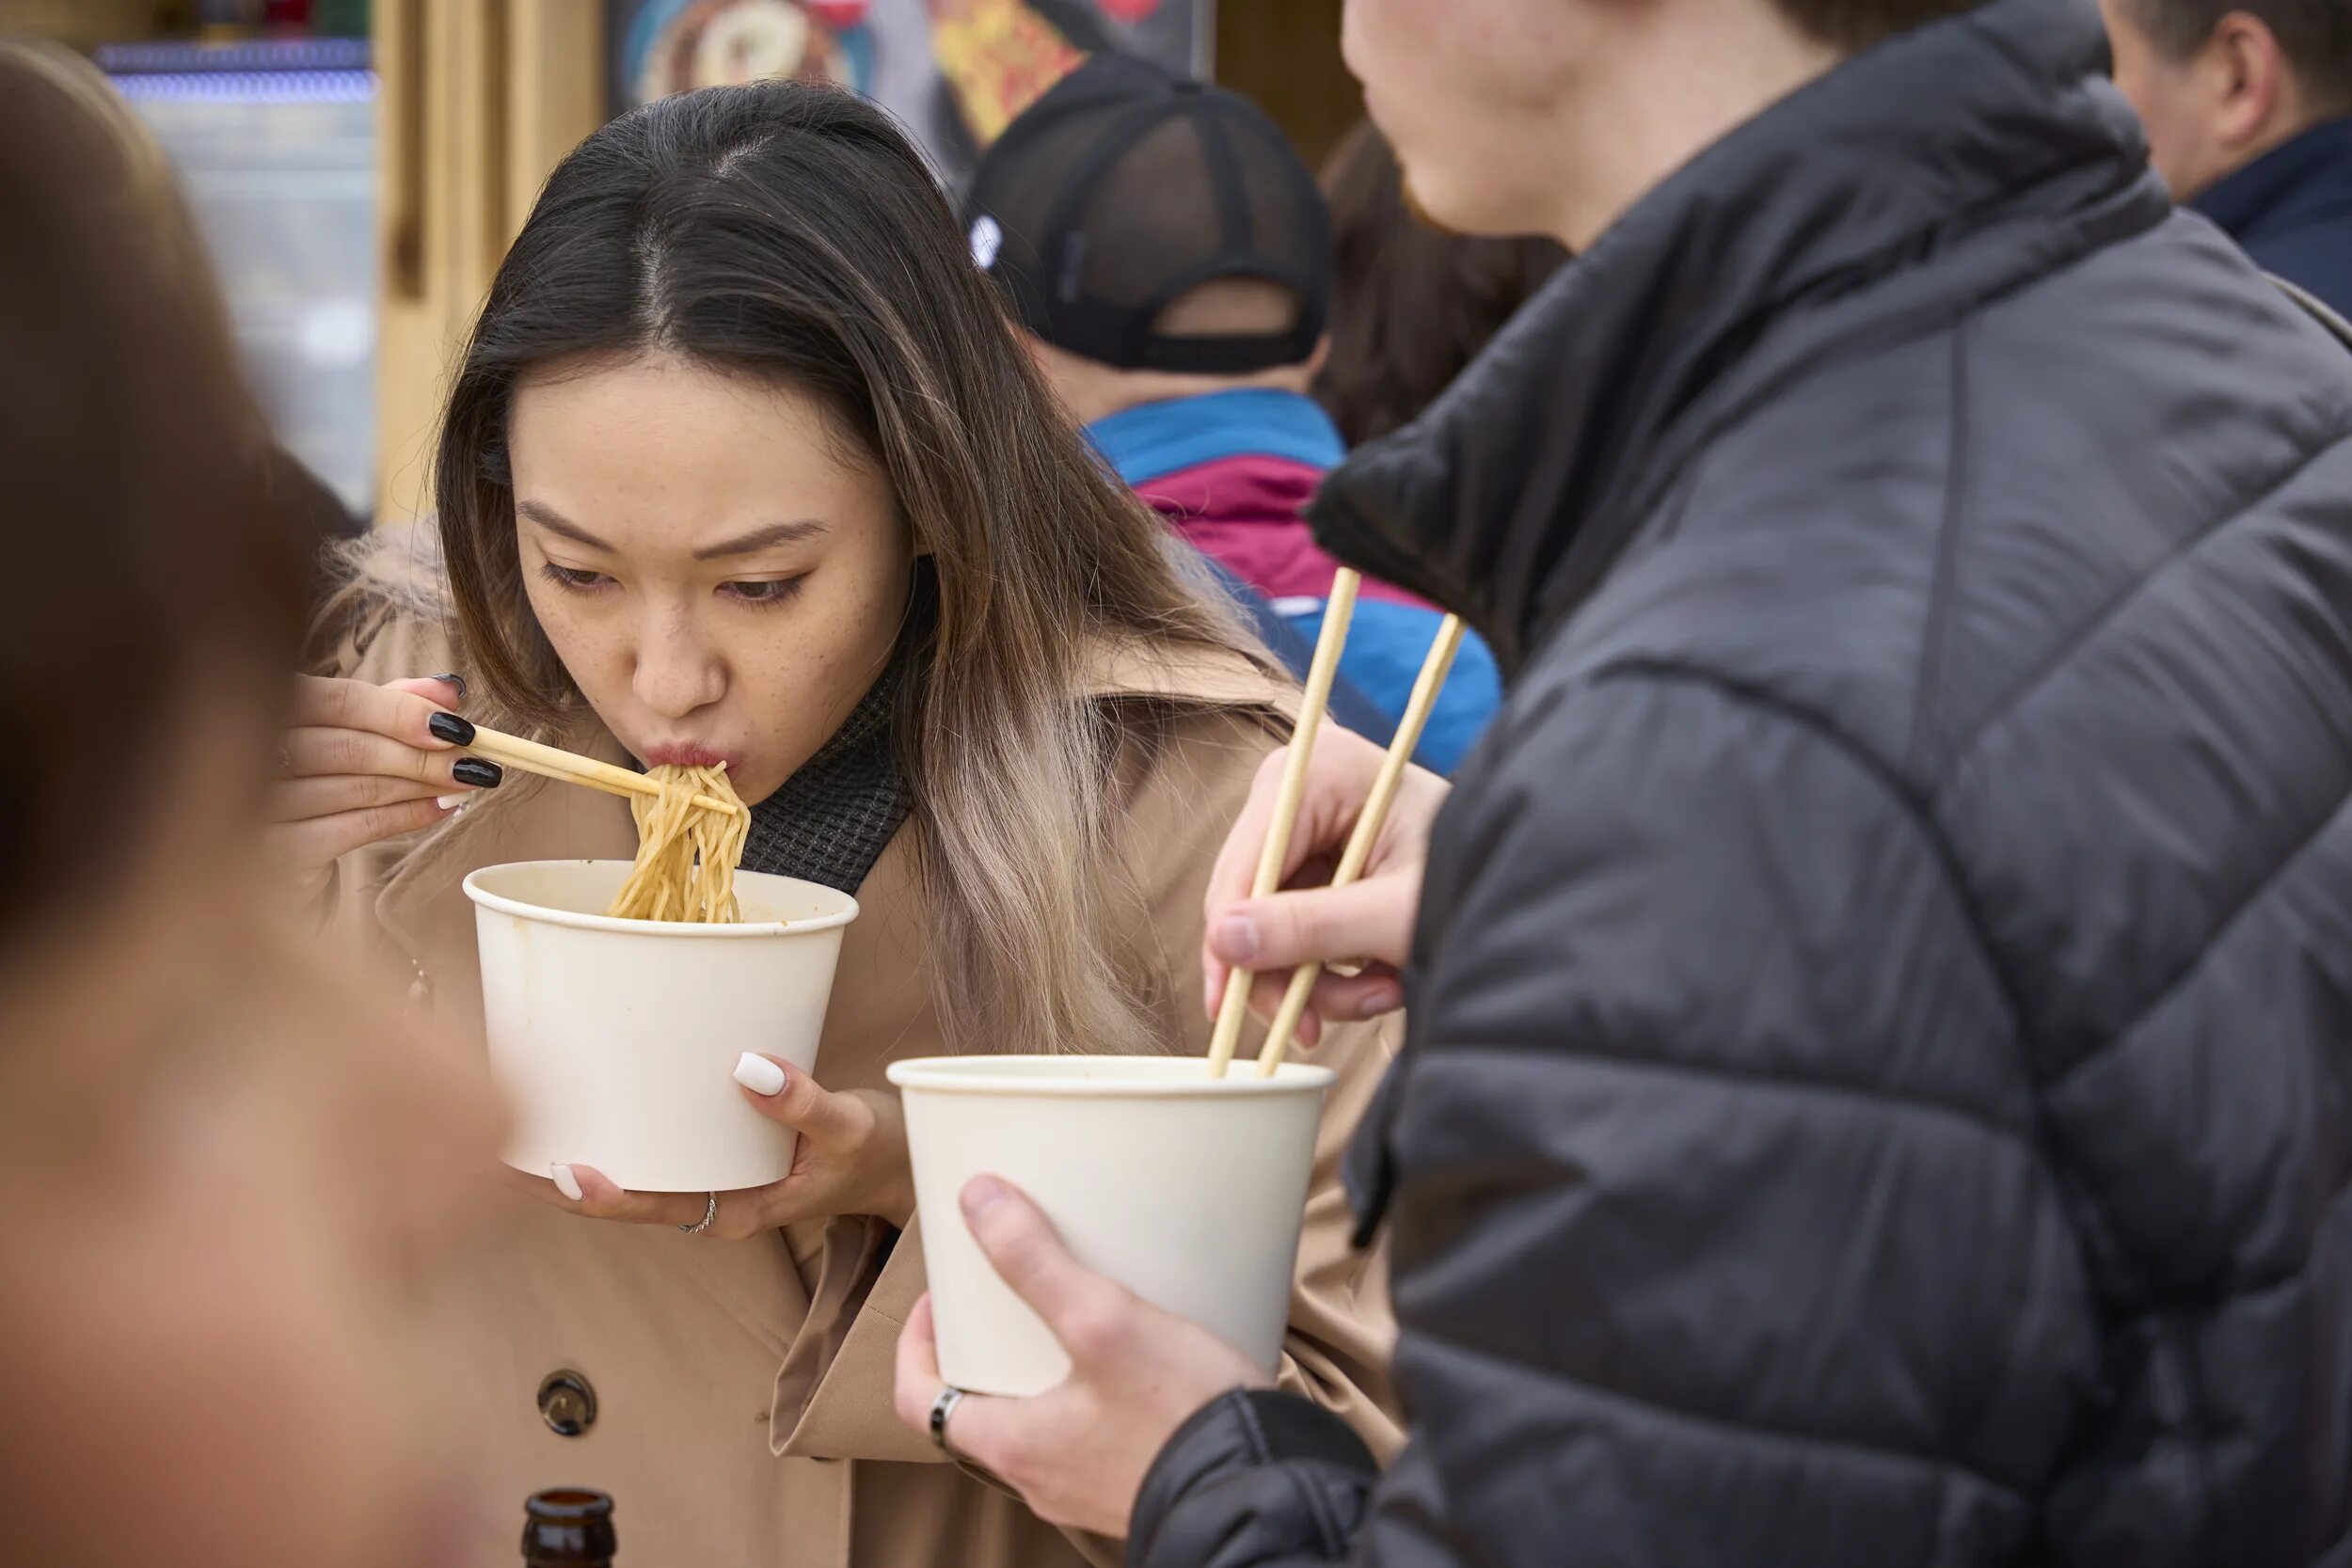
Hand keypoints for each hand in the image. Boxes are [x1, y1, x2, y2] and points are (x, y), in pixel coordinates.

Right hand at [267, 674, 499, 898]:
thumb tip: (447, 691)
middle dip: (421, 755)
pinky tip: (440, 809)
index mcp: (269, 706)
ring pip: (358, 789)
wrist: (276, 864)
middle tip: (473, 762)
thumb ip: (392, 703)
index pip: (337, 700)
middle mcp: (250, 751)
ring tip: (464, 783)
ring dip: (421, 785)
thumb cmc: (317, 783)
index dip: (401, 712)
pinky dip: (406, 816)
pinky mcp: (277, 850)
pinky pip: (356, 827)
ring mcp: (258, 803)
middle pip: (351, 747)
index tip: (456, 727)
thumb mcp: (351, 731)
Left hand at [518, 1055, 914, 1236]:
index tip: (555, 1168)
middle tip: (483, 1142)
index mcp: (735, 1211)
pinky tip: (569, 1101)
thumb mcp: (849, 1125)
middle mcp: (708, 1202)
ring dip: (567, 1152)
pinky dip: (607, 1129)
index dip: (598, 1193)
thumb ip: (802, 1103)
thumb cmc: (875, 1148)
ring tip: (498, 1124)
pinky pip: (647, 1148)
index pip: (651, 1207)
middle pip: (616, 1196)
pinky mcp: (707, 1153)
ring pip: (624, 1172)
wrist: (897, 1160)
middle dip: (553, 1178)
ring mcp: (705, 1179)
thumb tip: (748, 1068)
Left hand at [892, 1176, 1266, 1538]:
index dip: (916, 1346)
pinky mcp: (1134, 1482)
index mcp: (1012, 1445)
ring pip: (1036, 1424)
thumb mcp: (1103, 1321)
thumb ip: (1036, 1262)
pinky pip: (1091, 1436)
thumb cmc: (1180, 1416)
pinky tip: (1135, 1361)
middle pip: (979, 1409)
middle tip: (1008, 1299)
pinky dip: (1091, 1395)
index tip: (940, 1299)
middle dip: (985, 1350)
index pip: (919, 1402)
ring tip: (1072, 1319)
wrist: (1264, 1490)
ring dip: (1038, 1372)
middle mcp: (1040, 1477)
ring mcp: (1087, 1488)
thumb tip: (979, 1202)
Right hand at [1202, 724, 1446, 1044]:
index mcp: (1319, 769)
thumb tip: (1224, 942)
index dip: (1227, 938)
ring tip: (1383, 992)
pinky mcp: (1318, 861)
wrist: (1526, 874)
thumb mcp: (1395, 913)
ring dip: (1319, 978)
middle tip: (1320, 1024)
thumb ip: (1312, 928)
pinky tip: (1380, 976)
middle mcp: (1300, 786)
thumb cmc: (1475, 876)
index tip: (1227, 1006)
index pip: (1245, 864)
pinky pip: (1294, 928)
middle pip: (1248, 898)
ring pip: (1268, 925)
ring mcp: (1306, 825)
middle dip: (1291, 970)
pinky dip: (1331, 967)